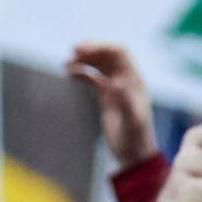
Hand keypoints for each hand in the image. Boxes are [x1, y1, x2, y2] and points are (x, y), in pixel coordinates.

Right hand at [65, 42, 159, 167]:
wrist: (133, 155)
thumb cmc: (135, 139)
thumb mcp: (132, 121)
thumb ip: (126, 101)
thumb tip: (116, 81)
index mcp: (134, 80)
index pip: (119, 53)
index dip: (101, 47)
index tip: (82, 49)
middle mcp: (126, 80)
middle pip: (108, 55)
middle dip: (91, 50)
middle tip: (72, 52)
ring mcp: (116, 88)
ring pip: (99, 66)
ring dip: (84, 61)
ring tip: (66, 63)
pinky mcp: (106, 97)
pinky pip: (93, 79)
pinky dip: (81, 73)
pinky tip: (69, 73)